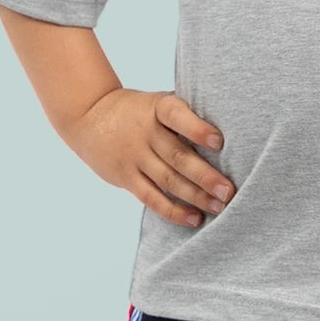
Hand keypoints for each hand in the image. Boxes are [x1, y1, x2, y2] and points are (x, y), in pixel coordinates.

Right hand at [63, 88, 233, 228]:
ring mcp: (133, 157)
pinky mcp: (125, 177)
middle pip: (178, 157)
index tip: (219, 141)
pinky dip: (173, 211)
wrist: (88, 115)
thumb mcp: (157, 102)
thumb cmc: (138, 110)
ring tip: (220, 208)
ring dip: (196, 197)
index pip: (177, 116)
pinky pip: (151, 198)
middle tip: (229, 191)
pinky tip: (194, 219)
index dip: (197, 129)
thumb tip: (231, 131)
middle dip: (206, 176)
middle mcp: (144, 133)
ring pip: (168, 181)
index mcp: (156, 108)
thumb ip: (185, 115)